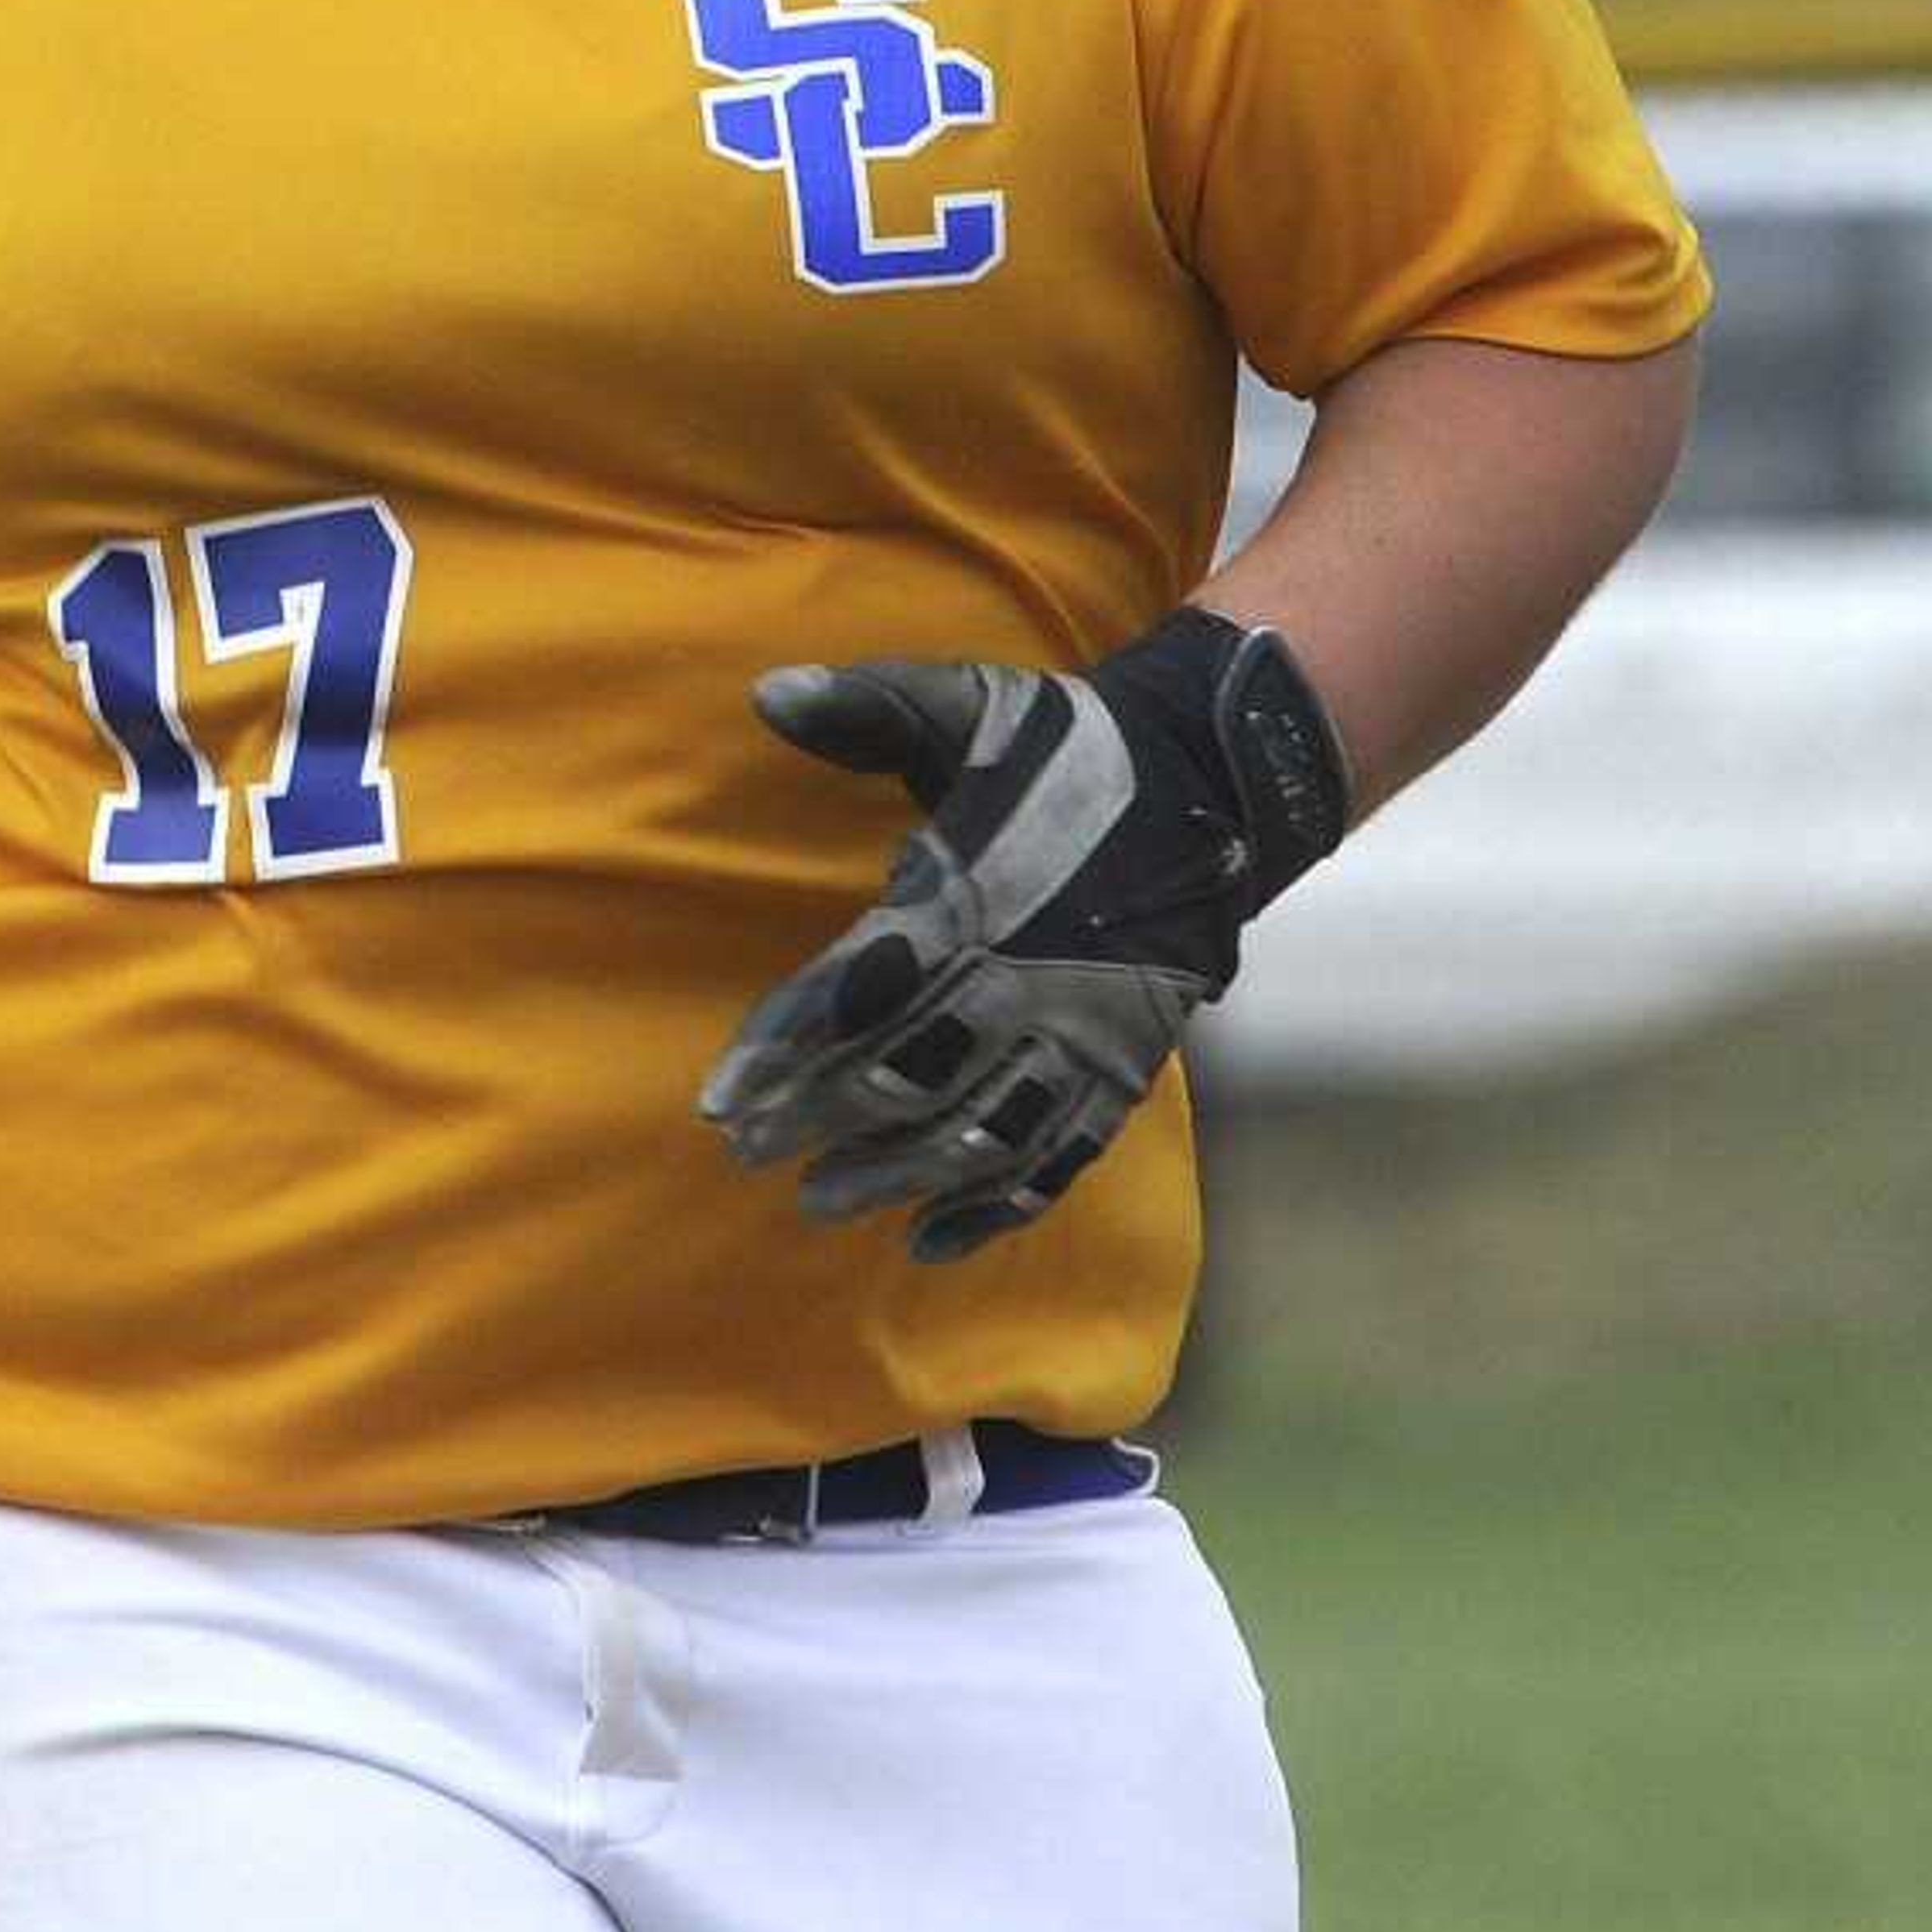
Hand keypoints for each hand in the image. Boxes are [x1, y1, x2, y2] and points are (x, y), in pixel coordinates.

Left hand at [699, 610, 1347, 1265]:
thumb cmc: (1067, 749)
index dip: (785, 1047)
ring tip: (823, 1201)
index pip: (858, 988)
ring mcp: (1082, 1034)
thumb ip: (867, 706)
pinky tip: (933, 1240)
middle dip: (819, 1118)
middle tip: (750, 1153)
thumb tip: (764, 691)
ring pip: (977, 1129)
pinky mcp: (1124, 1069)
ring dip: (895, 1172)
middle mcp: (1025, 978)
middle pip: (907, 1072)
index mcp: (973, 894)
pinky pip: (1059, 1157)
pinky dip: (997, 1208)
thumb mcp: (968, 705)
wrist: (1212, 785)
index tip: (720, 1100)